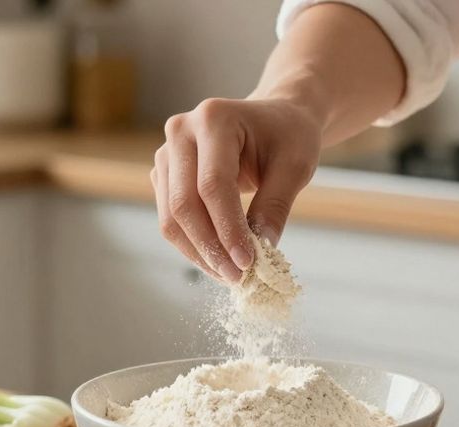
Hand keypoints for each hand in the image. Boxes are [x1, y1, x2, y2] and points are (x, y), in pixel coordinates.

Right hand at [151, 97, 322, 281]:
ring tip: (229, 274)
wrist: (274, 120)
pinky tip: (218, 259)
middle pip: (184, 203)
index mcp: (214, 118)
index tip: (247, 262)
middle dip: (210, 247)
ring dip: (199, 253)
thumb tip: (261, 251)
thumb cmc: (287, 136)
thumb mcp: (295, 166)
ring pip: (171, 217)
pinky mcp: (164, 175)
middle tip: (237, 276)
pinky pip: (171, 219)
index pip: (213, 184)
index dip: (227, 228)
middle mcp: (181, 132)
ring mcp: (166, 153)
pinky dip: (193, 245)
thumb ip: (275, 206)